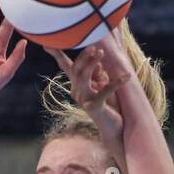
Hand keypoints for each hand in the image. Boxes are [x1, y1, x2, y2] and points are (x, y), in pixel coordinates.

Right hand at [46, 35, 129, 156]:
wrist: (114, 130)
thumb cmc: (110, 106)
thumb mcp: (103, 86)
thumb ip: (98, 75)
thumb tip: (97, 61)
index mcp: (77, 85)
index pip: (66, 67)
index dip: (57, 55)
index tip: (46, 44)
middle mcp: (77, 92)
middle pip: (75, 70)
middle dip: (84, 56)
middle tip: (95, 46)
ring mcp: (84, 101)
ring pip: (83, 78)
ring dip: (92, 63)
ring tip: (102, 53)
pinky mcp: (95, 108)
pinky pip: (104, 91)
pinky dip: (116, 82)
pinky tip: (127, 76)